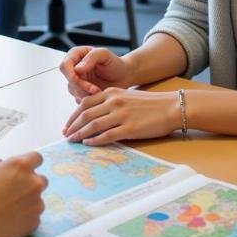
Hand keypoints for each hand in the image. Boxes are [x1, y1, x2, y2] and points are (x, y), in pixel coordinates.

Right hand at [0, 152, 46, 236]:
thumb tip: (1, 165)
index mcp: (21, 166)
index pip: (37, 158)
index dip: (30, 164)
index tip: (24, 170)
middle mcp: (33, 182)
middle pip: (41, 180)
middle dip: (31, 184)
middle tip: (16, 191)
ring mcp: (36, 203)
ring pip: (37, 199)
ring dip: (28, 201)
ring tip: (9, 208)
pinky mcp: (35, 221)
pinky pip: (33, 216)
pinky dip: (25, 217)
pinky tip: (10, 219)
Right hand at [59, 46, 132, 99]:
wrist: (123, 76)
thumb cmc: (115, 63)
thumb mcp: (104, 55)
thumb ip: (91, 58)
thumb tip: (77, 69)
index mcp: (76, 54)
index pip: (65, 66)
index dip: (72, 77)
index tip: (86, 84)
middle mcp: (73, 67)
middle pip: (68, 80)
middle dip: (82, 88)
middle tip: (96, 90)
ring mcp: (76, 79)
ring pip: (73, 91)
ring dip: (86, 94)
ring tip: (100, 91)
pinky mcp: (80, 90)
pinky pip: (78, 98)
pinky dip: (88, 99)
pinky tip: (98, 95)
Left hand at [63, 88, 181, 143]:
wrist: (170, 107)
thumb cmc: (149, 104)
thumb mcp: (126, 96)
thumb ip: (110, 102)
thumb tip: (93, 115)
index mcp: (111, 93)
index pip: (85, 103)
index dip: (73, 115)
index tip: (67, 125)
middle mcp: (114, 102)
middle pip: (85, 114)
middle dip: (73, 126)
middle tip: (66, 135)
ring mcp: (121, 115)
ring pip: (93, 125)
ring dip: (80, 134)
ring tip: (73, 141)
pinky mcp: (129, 128)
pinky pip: (107, 135)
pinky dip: (95, 140)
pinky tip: (88, 144)